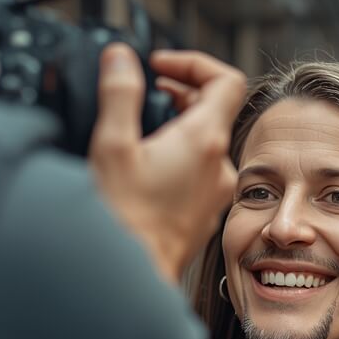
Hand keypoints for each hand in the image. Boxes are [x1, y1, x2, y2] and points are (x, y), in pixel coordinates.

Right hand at [89, 44, 244, 283]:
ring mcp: (215, 193)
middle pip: (213, 110)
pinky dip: (177, 160)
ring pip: (205, 143)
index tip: (161, 67)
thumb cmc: (123, 220)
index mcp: (203, 140)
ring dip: (176, 129)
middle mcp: (219, 166)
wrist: (130, 279)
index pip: (226, 79)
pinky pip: (199, 173)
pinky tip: (145, 171)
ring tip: (139, 134)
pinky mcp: (205, 214)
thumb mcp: (112, 145)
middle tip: (143, 98)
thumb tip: (121, 58)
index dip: (193, 63)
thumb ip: (119, 93)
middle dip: (177, 95)